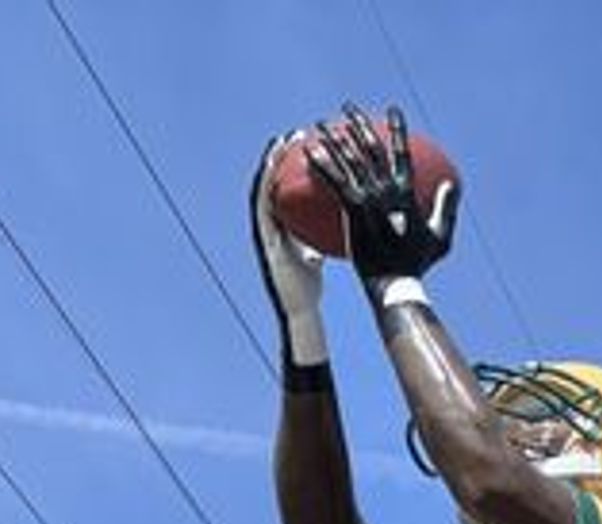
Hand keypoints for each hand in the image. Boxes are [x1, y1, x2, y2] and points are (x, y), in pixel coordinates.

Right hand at [252, 134, 327, 371]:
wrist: (297, 312)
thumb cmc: (308, 289)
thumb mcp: (316, 257)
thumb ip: (319, 240)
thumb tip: (339, 227)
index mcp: (282, 226)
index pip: (286, 189)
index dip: (294, 166)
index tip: (307, 144)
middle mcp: (270, 224)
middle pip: (274, 181)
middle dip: (281, 155)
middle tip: (297, 133)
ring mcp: (264, 229)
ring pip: (265, 186)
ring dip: (272, 162)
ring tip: (285, 141)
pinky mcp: (262, 237)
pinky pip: (264, 204)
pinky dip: (267, 185)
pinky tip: (275, 170)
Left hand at [310, 104, 458, 285]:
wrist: (396, 281)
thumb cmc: (418, 263)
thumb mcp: (441, 237)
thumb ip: (446, 208)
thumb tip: (452, 185)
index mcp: (407, 192)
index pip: (402, 152)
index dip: (398, 129)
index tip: (393, 110)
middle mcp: (387, 189)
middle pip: (371, 147)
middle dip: (360, 124)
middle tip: (349, 109)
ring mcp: (370, 198)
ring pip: (349, 160)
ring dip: (334, 138)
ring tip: (322, 124)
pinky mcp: (353, 210)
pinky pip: (334, 181)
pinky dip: (322, 164)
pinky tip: (309, 152)